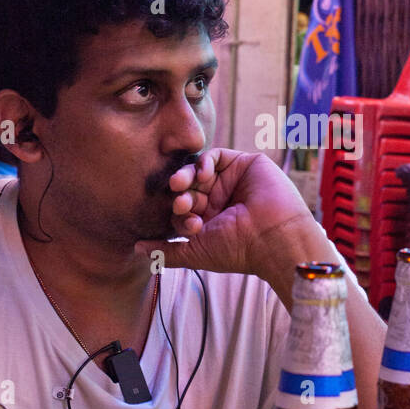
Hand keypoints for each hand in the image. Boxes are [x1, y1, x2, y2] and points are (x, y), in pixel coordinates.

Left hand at [134, 148, 315, 285]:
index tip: (185, 223)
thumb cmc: (237, 250)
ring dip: (186, 176)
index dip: (178, 213)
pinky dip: (204, 161)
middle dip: (179, 194)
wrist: (273, 238)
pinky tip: (203, 173)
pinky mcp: (244, 165)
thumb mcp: (195, 253)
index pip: (183, 209)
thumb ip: (166, 251)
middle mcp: (221, 201)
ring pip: (199, 170)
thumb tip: (136, 249)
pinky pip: (216, 156)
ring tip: (181, 184)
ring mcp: (232, 182)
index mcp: (211, 222)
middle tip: (179, 201)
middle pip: (188, 188)